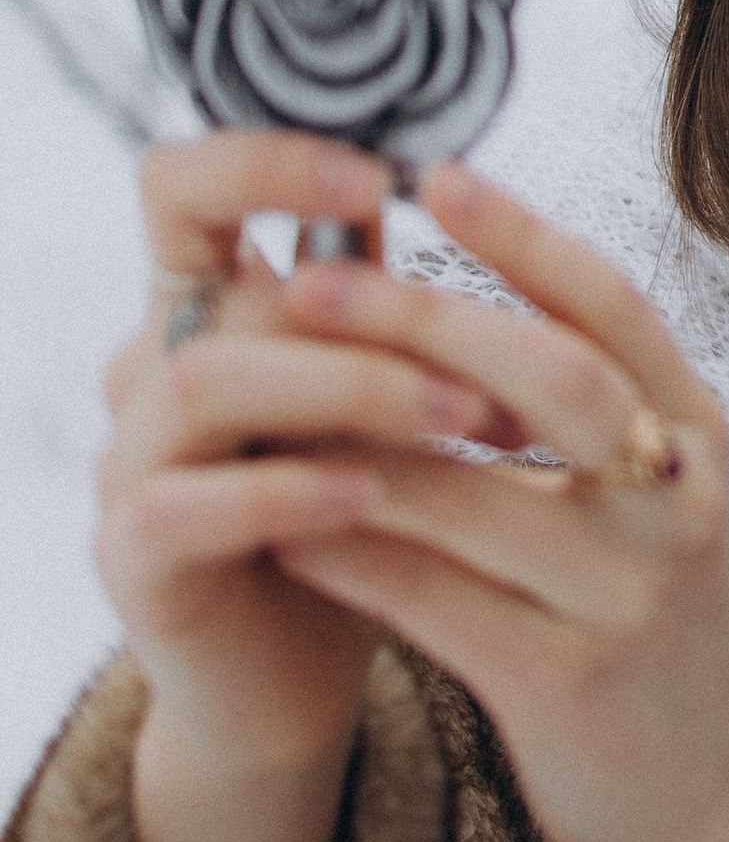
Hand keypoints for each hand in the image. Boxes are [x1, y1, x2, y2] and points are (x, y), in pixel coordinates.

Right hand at [101, 129, 453, 841]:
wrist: (299, 680)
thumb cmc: (359, 517)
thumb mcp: (388, 398)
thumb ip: (398, 306)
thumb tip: (471, 192)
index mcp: (205, 306)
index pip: (183, 186)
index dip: (266, 161)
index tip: (387, 178)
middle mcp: (148, 366)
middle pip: (229, 293)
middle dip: (373, 317)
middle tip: (490, 364)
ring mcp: (127, 459)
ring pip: (204, 381)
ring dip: (346, 389)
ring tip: (461, 422)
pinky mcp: (128, 554)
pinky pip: (180, 503)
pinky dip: (282, 492)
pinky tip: (368, 500)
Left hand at [269, 165, 728, 841]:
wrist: (723, 800)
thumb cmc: (659, 621)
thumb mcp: (657, 498)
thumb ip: (585, 411)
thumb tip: (449, 308)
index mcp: (697, 436)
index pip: (615, 308)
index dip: (524, 236)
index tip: (434, 173)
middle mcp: (676, 502)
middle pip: (552, 380)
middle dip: (426, 321)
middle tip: (315, 281)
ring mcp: (627, 596)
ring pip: (474, 496)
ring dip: (356, 445)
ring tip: (265, 400)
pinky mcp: (566, 685)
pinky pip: (434, 603)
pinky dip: (351, 559)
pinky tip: (283, 529)